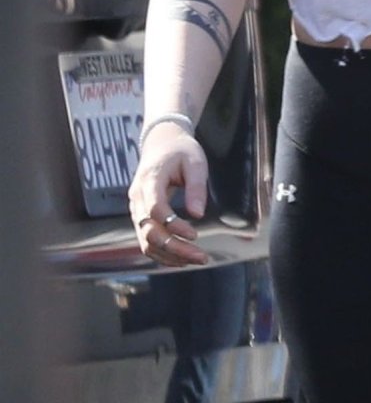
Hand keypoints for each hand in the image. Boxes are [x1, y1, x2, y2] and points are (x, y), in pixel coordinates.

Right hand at [128, 125, 209, 266]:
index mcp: (149, 180)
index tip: (195, 234)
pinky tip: (182, 258)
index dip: (174, 226)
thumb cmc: (180, 150)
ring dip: (169, 256)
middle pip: (149, 232)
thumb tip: (197, 214)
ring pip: (145, 242)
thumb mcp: (195, 161)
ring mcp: (136, 209)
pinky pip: (146, 241)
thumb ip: (196, 186)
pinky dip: (163, 253)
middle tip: (202, 257)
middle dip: (175, 249)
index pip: (155, 210)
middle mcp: (137, 198)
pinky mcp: (140, 217)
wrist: (161, 143)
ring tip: (195, 260)